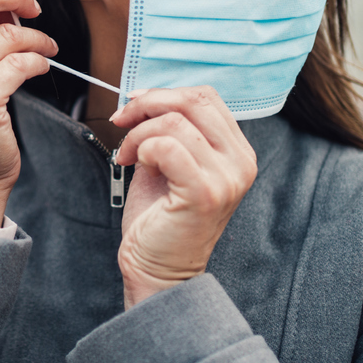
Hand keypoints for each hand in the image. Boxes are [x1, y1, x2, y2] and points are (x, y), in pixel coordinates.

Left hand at [111, 87, 256, 307]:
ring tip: (127, 155)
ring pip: (175, 122)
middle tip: (121, 122)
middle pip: (194, 100)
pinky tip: (136, 165)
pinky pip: (166, 146)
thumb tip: (145, 97)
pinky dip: (143, 148)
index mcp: (236, 151)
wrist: (158, 269)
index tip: (133, 106)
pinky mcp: (204, 193)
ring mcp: (226, 178)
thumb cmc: (161, 219)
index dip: (164, 93)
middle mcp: (240, 162)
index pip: (206, 97)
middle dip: (147, 104)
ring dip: (138, 133)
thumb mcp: (169, 163)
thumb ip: (170, 129)